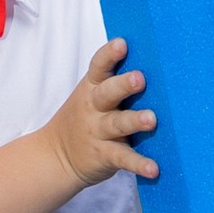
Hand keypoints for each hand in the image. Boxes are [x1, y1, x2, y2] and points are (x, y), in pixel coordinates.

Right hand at [45, 37, 158, 189]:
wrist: (56, 157)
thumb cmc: (86, 119)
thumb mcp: (91, 96)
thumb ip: (115, 82)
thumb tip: (157, 64)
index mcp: (92, 88)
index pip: (98, 67)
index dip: (109, 55)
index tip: (122, 43)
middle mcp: (94, 107)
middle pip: (107, 93)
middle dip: (123, 85)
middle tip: (139, 79)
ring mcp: (99, 132)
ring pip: (117, 124)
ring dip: (134, 121)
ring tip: (151, 120)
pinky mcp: (106, 155)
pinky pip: (123, 159)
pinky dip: (139, 164)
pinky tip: (154, 169)